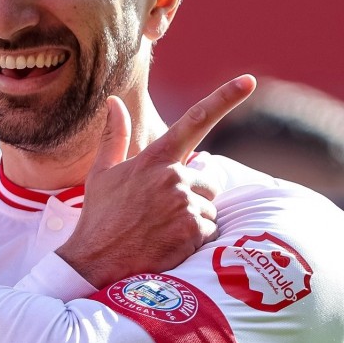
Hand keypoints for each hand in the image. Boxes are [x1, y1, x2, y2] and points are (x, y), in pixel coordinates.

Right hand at [56, 75, 256, 287]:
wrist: (95, 261)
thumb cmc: (99, 216)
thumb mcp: (102, 172)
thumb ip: (115, 135)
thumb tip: (114, 101)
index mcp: (154, 159)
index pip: (195, 121)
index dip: (224, 98)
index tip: (248, 81)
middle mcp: (173, 177)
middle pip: (209, 177)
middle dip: (195, 191)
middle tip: (165, 209)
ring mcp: (184, 204)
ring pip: (210, 206)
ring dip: (194, 217)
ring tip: (163, 228)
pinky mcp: (193, 231)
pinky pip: (210, 230)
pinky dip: (195, 238)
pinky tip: (169, 243)